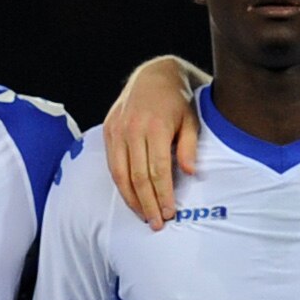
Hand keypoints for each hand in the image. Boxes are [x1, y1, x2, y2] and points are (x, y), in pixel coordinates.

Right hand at [101, 56, 206, 227]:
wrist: (154, 75)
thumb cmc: (177, 101)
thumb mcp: (191, 120)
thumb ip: (189, 147)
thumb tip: (190, 172)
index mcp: (155, 127)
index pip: (158, 170)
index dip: (163, 195)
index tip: (170, 213)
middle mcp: (132, 129)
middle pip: (138, 177)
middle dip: (148, 203)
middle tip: (157, 223)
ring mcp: (117, 130)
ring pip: (120, 174)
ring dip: (132, 199)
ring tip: (144, 216)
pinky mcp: (108, 131)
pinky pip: (112, 165)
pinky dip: (121, 185)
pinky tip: (131, 198)